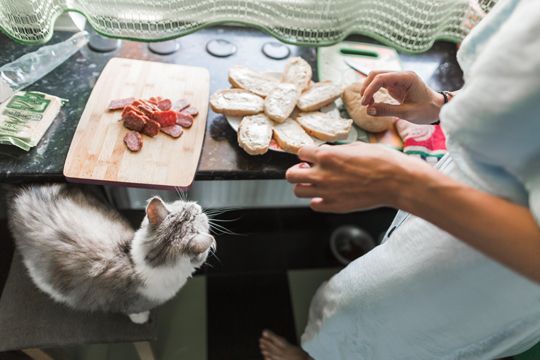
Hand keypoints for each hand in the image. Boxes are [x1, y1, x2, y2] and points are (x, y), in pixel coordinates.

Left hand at [286, 142, 429, 212]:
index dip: (307, 153)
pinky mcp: (334, 206)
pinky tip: (328, 195)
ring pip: (298, 191)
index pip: (300, 152)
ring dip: (305, 186)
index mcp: (327, 156)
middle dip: (297, 171)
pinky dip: (318, 200)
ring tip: (318, 183)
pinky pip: (314, 205)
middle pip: (291, 175)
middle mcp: (322, 174)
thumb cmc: (382, 161)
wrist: (397, 182)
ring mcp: (326, 192)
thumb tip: (330, 153)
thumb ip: (337, 151)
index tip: (312, 156)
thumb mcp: (357, 146)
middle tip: (308, 170)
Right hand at [359, 71, 443, 123]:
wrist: (438, 109)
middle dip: (367, 87)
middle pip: (376, 74)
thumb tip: (368, 110)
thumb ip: (387, 110)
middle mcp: (401, 75)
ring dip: (369, 89)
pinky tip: (372, 102)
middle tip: (364, 104)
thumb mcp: (406, 113)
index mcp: (407, 78)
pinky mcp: (396, 85)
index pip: (381, 78)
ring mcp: (398, 79)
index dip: (370, 89)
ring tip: (368, 104)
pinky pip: (380, 85)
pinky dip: (373, 92)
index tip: (364, 103)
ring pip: (376, 78)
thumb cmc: (426, 110)